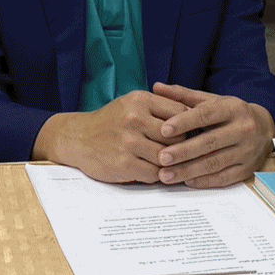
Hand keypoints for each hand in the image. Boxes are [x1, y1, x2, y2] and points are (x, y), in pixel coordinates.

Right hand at [33, 90, 186, 182]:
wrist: (78, 138)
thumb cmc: (112, 122)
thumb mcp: (133, 103)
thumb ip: (161, 106)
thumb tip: (197, 117)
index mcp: (140, 101)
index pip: (181, 113)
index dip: (189, 126)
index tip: (191, 134)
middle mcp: (134, 119)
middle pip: (177, 137)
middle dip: (181, 146)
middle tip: (179, 151)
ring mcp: (128, 142)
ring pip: (167, 157)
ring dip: (169, 162)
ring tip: (164, 162)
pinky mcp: (123, 164)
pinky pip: (154, 173)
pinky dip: (156, 174)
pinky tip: (149, 169)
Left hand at [152, 83, 274, 187]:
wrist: (264, 128)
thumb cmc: (231, 114)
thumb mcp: (212, 100)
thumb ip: (183, 96)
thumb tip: (156, 87)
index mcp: (233, 108)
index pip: (206, 115)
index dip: (184, 122)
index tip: (164, 130)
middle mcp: (243, 129)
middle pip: (210, 142)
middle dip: (183, 152)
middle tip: (161, 158)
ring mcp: (247, 151)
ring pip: (215, 163)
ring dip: (188, 171)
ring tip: (166, 175)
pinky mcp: (247, 169)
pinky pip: (224, 178)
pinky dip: (204, 181)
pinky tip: (186, 181)